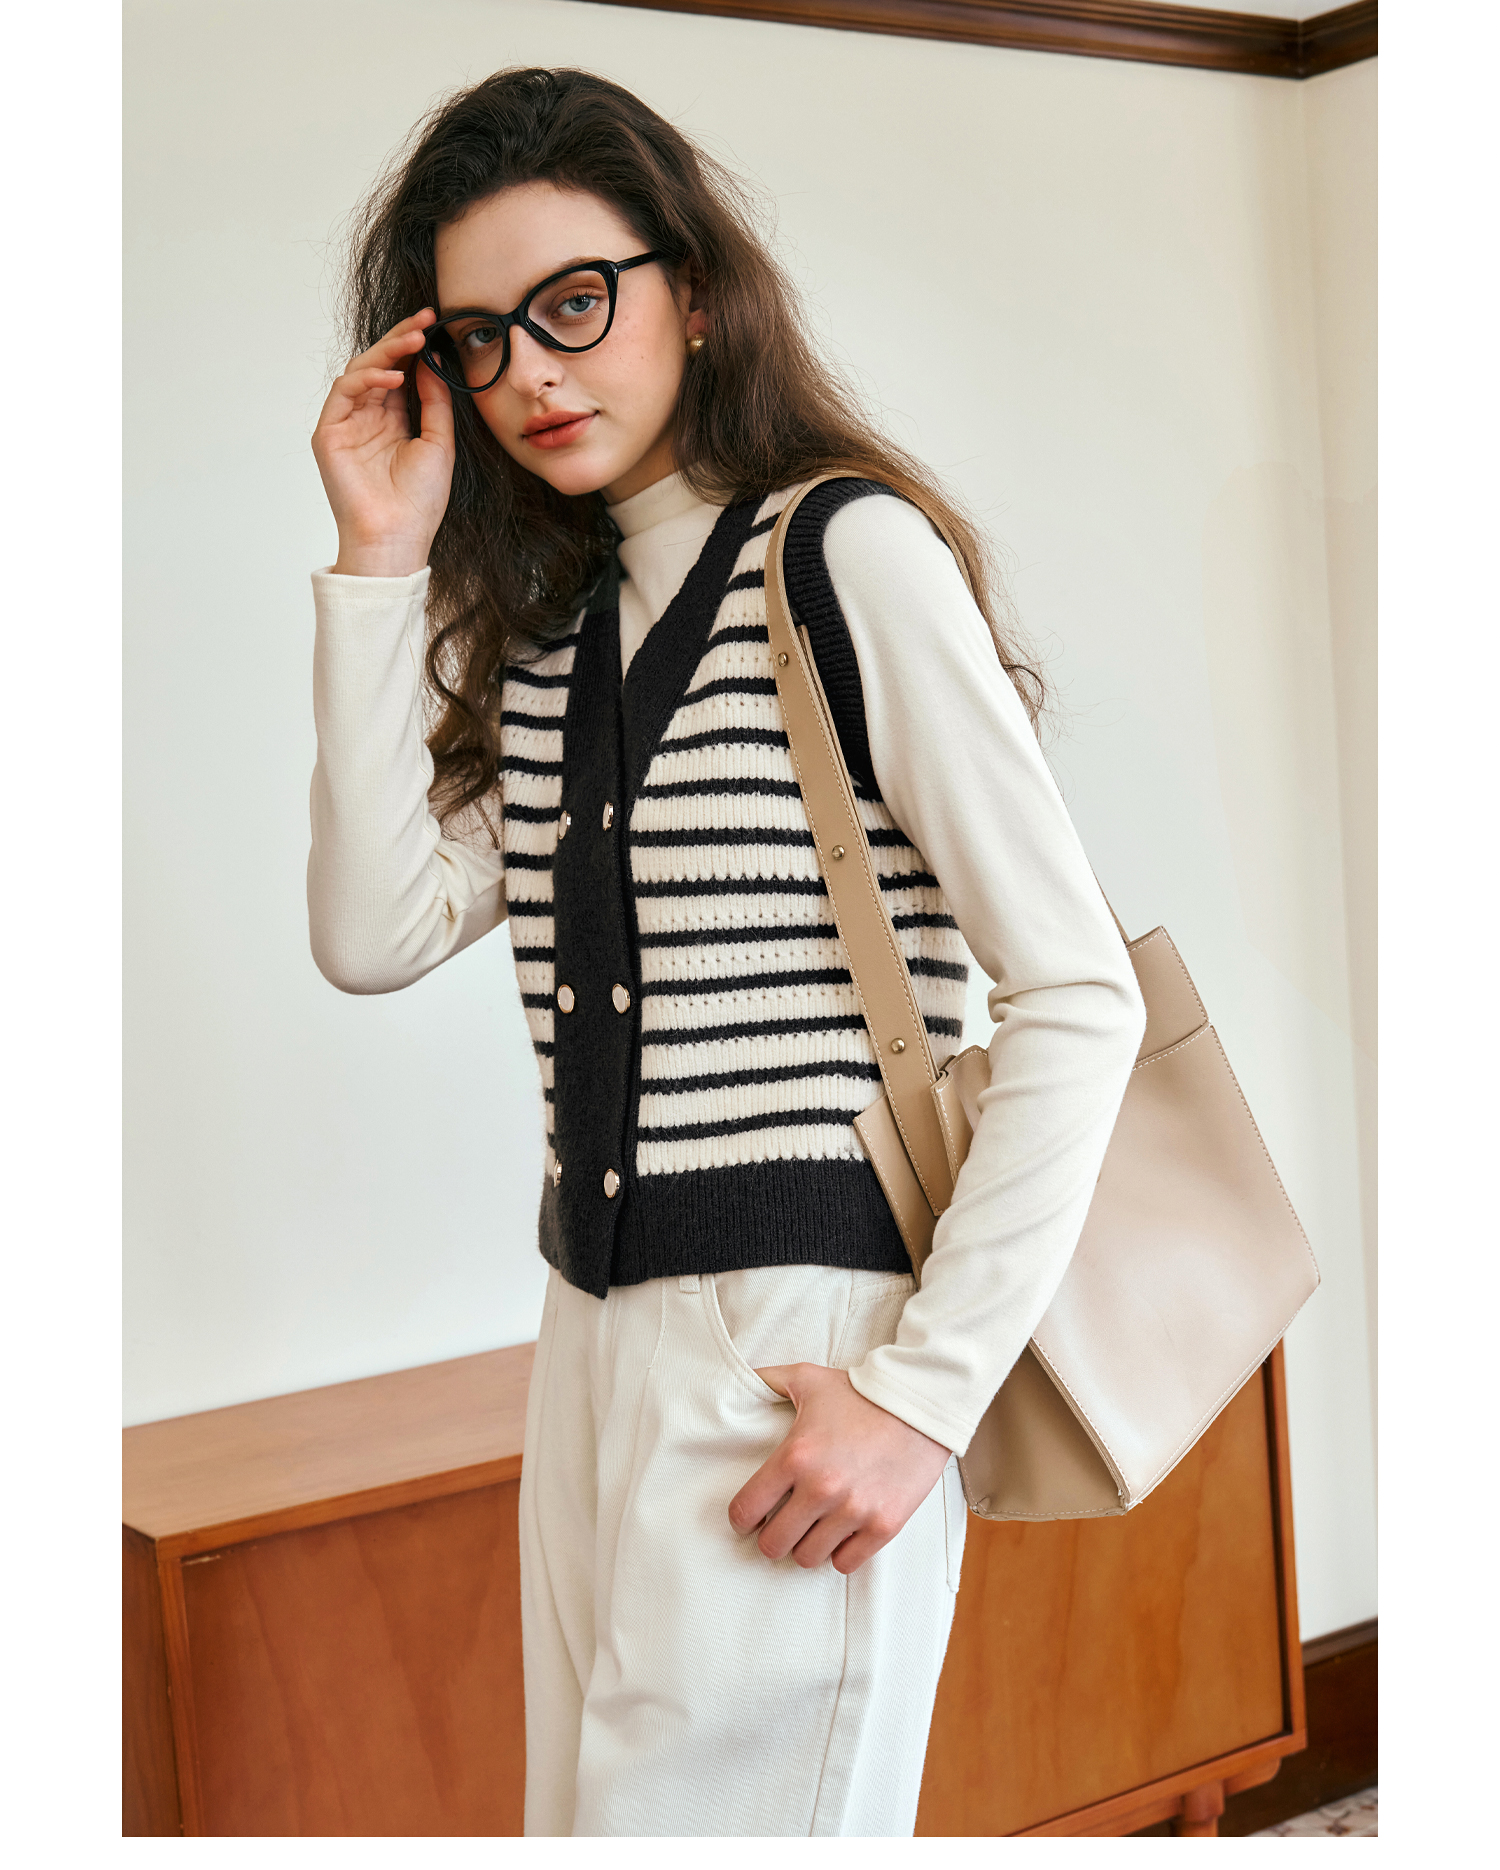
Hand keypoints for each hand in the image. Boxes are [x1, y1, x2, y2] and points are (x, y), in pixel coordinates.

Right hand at [311, 309, 454, 576]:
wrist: (398, 536)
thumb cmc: (419, 501)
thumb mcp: (438, 442)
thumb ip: (434, 401)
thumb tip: (431, 360)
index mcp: (392, 420)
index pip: (399, 371)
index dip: (414, 346)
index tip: (435, 324)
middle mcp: (367, 417)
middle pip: (379, 364)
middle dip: (401, 339)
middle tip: (425, 320)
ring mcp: (346, 423)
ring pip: (360, 371)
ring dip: (387, 351)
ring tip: (415, 340)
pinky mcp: (329, 433)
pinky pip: (344, 391)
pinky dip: (368, 378)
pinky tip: (393, 376)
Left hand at [727, 1363, 951, 1574]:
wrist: (919, 1403)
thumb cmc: (860, 1391)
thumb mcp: (807, 1378)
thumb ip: (766, 1380)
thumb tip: (735, 1380)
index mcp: (795, 1456)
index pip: (746, 1509)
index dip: (741, 1518)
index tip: (749, 1517)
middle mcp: (821, 1488)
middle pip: (774, 1544)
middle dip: (772, 1538)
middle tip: (780, 1526)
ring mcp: (854, 1511)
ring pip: (808, 1559)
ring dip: (805, 1546)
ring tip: (811, 1529)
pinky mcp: (884, 1525)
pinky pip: (846, 1563)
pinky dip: (840, 1553)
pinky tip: (841, 1533)